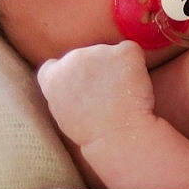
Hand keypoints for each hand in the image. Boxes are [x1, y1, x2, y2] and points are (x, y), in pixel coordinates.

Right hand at [37, 41, 154, 150]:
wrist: (119, 136)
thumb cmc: (93, 134)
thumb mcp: (63, 115)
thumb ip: (62, 93)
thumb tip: (70, 85)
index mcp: (52, 76)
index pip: (54, 65)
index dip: (69, 74)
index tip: (81, 86)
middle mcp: (72, 58)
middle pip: (84, 56)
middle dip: (96, 69)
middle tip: (108, 94)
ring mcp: (99, 52)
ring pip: (109, 54)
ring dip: (115, 67)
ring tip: (121, 95)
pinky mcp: (123, 52)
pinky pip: (131, 52)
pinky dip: (136, 65)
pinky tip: (136, 87)